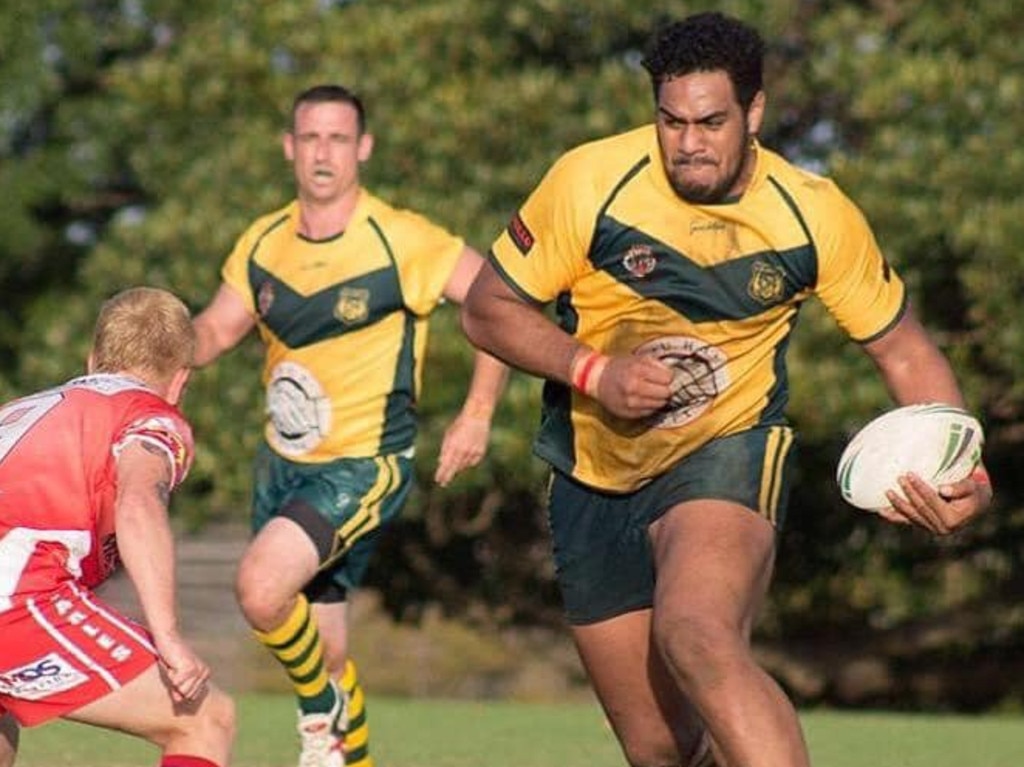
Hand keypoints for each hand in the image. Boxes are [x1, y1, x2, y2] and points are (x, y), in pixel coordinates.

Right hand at [155, 632, 210, 703]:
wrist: (169, 638)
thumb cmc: (171, 657)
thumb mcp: (177, 675)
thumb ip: (179, 689)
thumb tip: (179, 700)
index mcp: (205, 675)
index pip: (191, 696)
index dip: (180, 687)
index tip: (178, 673)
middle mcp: (204, 673)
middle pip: (186, 695)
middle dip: (176, 684)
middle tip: (175, 669)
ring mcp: (197, 671)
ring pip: (181, 691)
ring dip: (173, 679)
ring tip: (174, 666)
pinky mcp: (189, 668)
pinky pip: (175, 683)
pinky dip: (170, 674)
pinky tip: (172, 663)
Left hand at [434, 410, 490, 486]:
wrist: (477, 417)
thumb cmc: (460, 424)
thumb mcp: (449, 434)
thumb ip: (445, 449)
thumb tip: (440, 462)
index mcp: (453, 446)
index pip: (446, 464)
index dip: (442, 474)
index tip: (438, 480)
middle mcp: (463, 451)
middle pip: (454, 468)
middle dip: (448, 476)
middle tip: (443, 484)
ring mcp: (473, 452)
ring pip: (463, 466)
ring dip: (458, 466)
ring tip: (456, 458)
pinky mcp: (480, 452)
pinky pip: (472, 462)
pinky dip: (468, 461)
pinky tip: (466, 454)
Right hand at [592, 355, 674, 419]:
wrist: (597, 379)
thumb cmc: (619, 367)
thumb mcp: (637, 358)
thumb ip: (657, 364)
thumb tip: (673, 375)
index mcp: (636, 371)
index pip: (667, 378)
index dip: (668, 377)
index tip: (663, 376)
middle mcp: (633, 388)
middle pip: (665, 393)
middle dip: (665, 389)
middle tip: (658, 386)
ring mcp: (630, 403)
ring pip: (659, 405)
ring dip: (658, 399)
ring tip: (649, 392)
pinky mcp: (628, 413)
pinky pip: (649, 412)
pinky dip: (649, 406)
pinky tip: (642, 399)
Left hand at [876, 471, 991, 534]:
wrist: (976, 503)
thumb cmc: (975, 490)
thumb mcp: (973, 486)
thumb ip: (961, 487)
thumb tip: (943, 489)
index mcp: (953, 519)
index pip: (932, 501)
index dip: (920, 488)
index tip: (909, 474)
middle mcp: (942, 528)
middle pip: (919, 508)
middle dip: (908, 493)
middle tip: (898, 477)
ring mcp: (931, 529)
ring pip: (911, 516)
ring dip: (897, 504)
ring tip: (887, 491)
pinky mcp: (924, 526)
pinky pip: (907, 521)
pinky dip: (893, 516)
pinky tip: (881, 511)